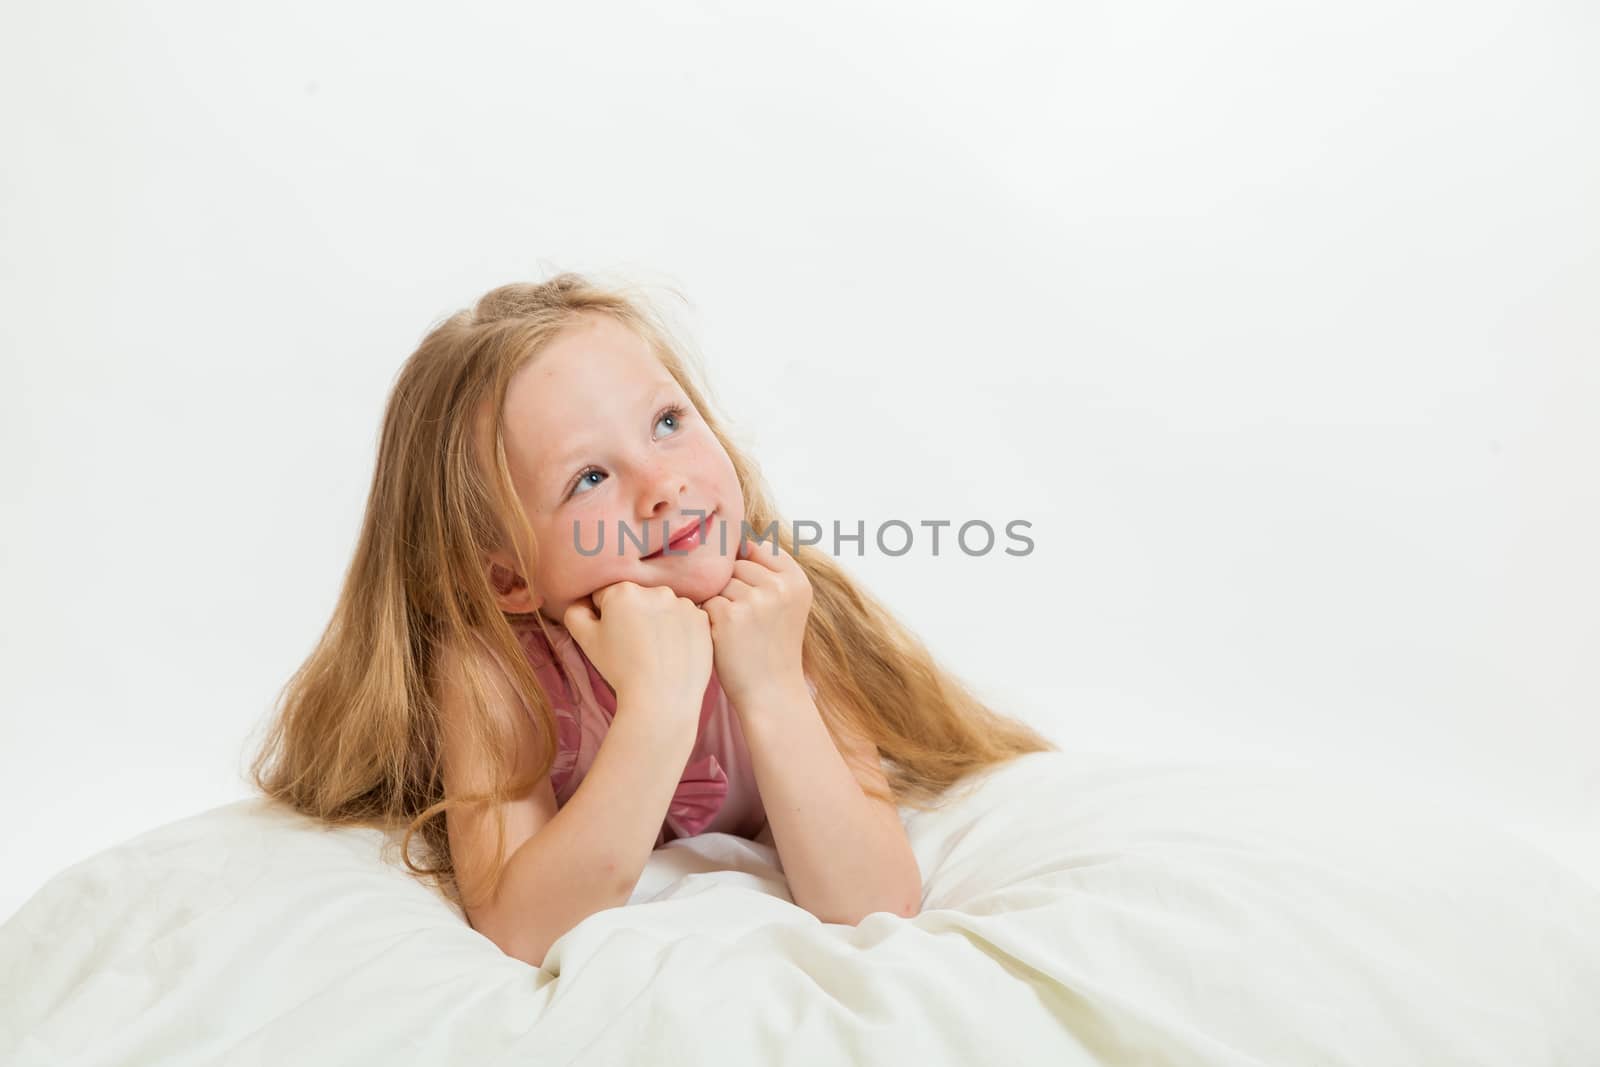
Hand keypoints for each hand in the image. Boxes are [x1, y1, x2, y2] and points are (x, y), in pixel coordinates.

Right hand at [562, 581, 711, 735]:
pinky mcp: (702, 619)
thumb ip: (576, 613)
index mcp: (623, 591)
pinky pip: (686, 620)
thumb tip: (583, 602)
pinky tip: (674, 652)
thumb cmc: (620, 669)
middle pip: (638, 600)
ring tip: (656, 652)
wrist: (661, 698)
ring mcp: (683, 604)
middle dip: (634, 616)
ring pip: (663, 609)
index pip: (607, 596)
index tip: (613, 638)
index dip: (606, 618)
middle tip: (634, 647)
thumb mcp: (586, 641)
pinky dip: (680, 631)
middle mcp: (655, 590)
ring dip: (659, 622)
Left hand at [703, 536, 812, 710]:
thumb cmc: (772, 646)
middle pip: (734, 565)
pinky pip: (705, 602)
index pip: (758, 548)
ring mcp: (756, 600)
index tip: (752, 598)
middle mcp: (780, 586)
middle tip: (745, 623)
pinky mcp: (730, 616)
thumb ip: (769, 570)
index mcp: (797, 580)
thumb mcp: (786, 604)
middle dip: (730, 589)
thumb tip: (735, 538)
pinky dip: (707, 620)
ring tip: (735, 632)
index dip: (746, 572)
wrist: (771, 693)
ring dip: (717, 604)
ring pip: (717, 583)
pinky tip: (722, 639)